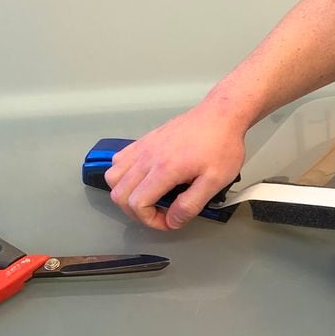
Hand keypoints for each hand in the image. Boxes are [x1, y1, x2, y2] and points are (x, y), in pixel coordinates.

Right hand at [105, 103, 245, 229]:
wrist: (221, 114)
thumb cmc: (222, 144)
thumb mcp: (215, 181)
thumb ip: (191, 204)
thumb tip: (172, 221)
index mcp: (165, 169)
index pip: (137, 203)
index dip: (150, 220)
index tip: (169, 220)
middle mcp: (147, 157)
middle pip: (119, 194)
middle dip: (136, 212)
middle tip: (159, 213)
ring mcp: (143, 146)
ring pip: (113, 176)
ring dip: (125, 193)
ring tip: (148, 197)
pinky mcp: (145, 140)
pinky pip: (119, 160)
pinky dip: (123, 174)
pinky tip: (144, 178)